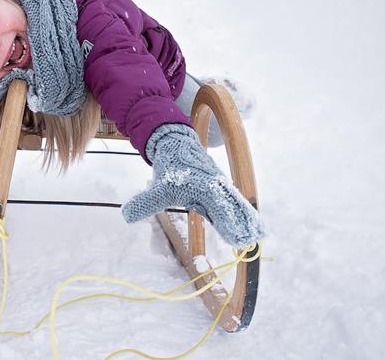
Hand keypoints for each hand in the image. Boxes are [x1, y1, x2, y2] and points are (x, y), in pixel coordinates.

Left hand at [122, 124, 264, 248]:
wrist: (176, 143)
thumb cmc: (170, 165)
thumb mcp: (158, 187)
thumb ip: (145, 202)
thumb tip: (126, 216)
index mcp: (205, 186)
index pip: (220, 207)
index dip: (229, 223)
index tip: (236, 237)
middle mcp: (217, 186)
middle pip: (233, 207)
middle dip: (243, 223)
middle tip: (253, 240)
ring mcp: (219, 188)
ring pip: (235, 206)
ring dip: (245, 220)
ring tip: (257, 236)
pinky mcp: (218, 191)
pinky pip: (231, 205)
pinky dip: (241, 214)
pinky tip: (249, 227)